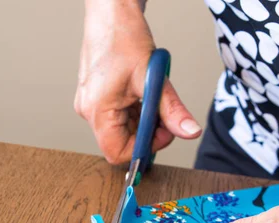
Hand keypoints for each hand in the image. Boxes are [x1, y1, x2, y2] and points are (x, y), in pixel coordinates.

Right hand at [75, 0, 201, 164]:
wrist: (110, 12)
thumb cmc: (123, 36)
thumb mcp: (153, 78)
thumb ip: (172, 110)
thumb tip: (189, 132)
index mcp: (97, 110)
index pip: (117, 152)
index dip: (144, 148)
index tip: (163, 132)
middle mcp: (89, 111)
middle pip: (121, 141)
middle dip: (147, 131)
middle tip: (163, 111)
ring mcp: (91, 104)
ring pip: (122, 129)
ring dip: (143, 119)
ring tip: (151, 93)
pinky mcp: (96, 97)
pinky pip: (118, 116)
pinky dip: (136, 110)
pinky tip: (142, 91)